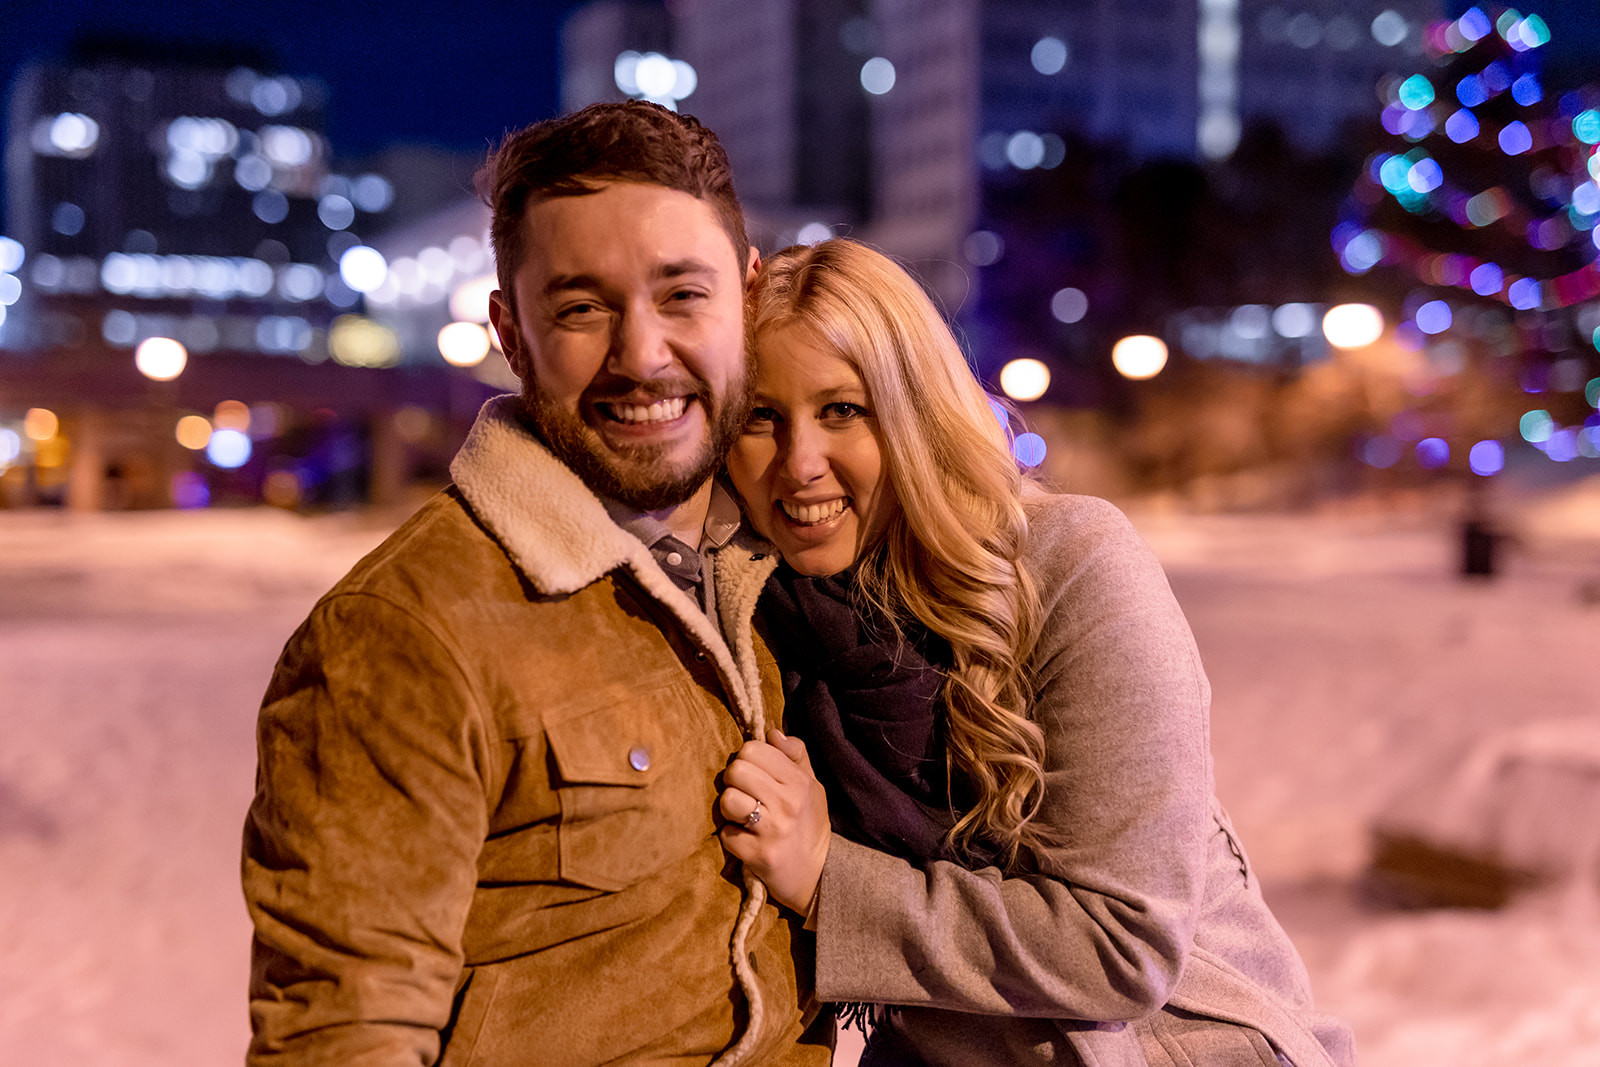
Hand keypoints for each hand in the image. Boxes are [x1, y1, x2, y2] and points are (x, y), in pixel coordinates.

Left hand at [719, 730, 829, 914]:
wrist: (819, 874)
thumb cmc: (810, 824)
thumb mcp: (812, 785)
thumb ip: (795, 755)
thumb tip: (772, 732)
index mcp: (799, 780)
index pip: (753, 748)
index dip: (748, 759)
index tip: (755, 774)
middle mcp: (787, 801)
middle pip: (736, 770)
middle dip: (735, 782)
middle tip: (747, 795)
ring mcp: (772, 829)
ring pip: (728, 799)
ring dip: (731, 810)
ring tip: (744, 817)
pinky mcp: (758, 854)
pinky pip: (726, 834)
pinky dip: (732, 837)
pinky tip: (746, 840)